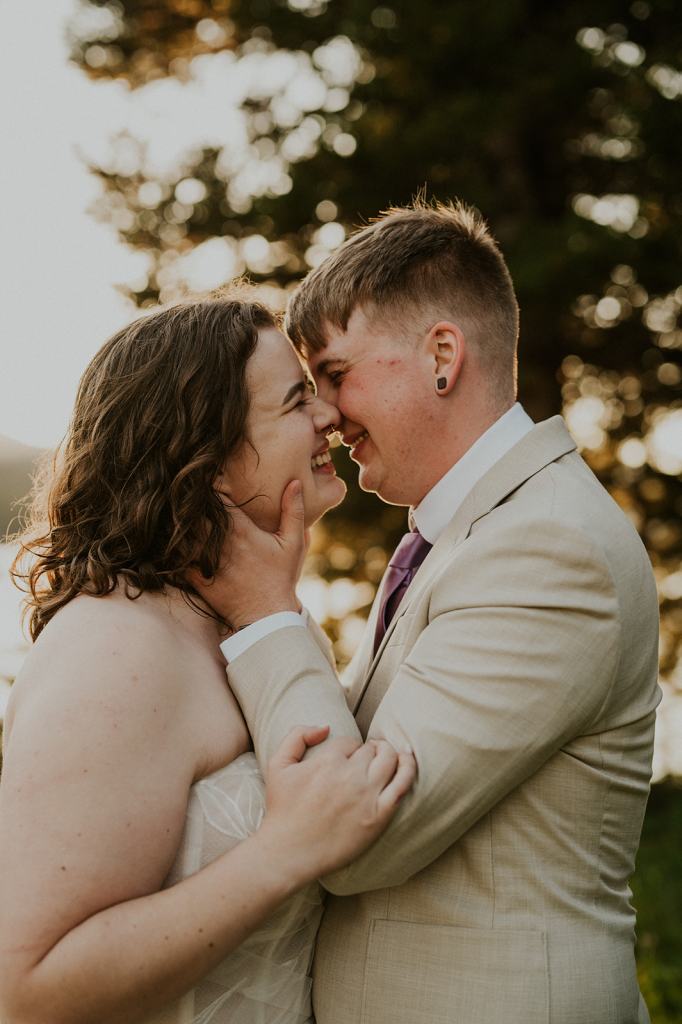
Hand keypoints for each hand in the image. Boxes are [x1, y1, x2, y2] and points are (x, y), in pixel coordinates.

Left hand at [189, 480, 308, 629]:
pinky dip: (173, 546)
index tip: (211, 482)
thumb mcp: (294, 544)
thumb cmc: (280, 579)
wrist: (266, 617)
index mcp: (240, 529)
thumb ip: (294, 511)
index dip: (210, 487)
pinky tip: (174, 540)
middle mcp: (219, 542)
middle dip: (191, 502)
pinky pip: (176, 556)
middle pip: (194, 512)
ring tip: (179, 514)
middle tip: (189, 494)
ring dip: (179, 522)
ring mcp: (205, 560)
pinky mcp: (195, 577)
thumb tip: (294, 482)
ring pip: (181, 532)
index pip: (216, 497)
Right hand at [256, 725, 416, 883]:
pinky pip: (403, 783)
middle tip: (364, 760)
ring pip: (390, 759)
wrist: (288, 852)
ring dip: (388, 752)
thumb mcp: (278, 764)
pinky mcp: (379, 815)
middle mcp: (350, 774)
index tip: (343, 761)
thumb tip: (326, 727)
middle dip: (368, 751)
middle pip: (370, 750)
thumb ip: (298, 735)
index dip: (348, 750)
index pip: (349, 742)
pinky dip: (408, 767)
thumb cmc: (282, 810)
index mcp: (327, 760)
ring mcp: (367, 795)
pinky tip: (407, 761)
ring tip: (383, 757)